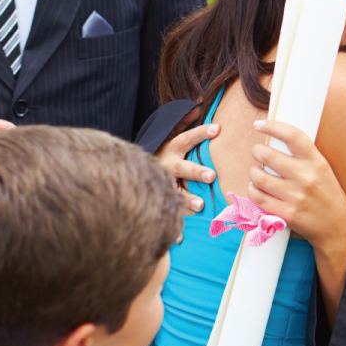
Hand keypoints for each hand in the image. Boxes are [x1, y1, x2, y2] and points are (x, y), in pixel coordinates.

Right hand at [154, 106, 217, 235]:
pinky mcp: (156, 204)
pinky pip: (164, 217)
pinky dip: (172, 230)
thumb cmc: (160, 156)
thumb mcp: (168, 138)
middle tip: (212, 175)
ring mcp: (159, 186)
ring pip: (173, 193)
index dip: (201, 133)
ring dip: (186, 200)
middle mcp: (164, 167)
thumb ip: (183, 124)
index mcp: (169, 150)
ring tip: (201, 206)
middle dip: (196, 171)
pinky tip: (180, 240)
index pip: (186, 139)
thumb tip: (198, 106)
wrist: (127, 176)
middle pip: (182, 168)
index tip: (218, 128)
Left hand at [248, 120, 345, 247]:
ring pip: (258, 177)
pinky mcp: (286, 214)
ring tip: (257, 173)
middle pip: (267, 155)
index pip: (292, 135)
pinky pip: (258, 197)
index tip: (260, 124)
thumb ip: (303, 156)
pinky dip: (253, 191)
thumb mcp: (323, 170)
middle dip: (257, 151)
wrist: (336, 228)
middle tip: (258, 152)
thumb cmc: (327, 195)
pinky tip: (258, 189)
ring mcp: (295, 197)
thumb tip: (275, 137)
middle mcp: (306, 177)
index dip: (273, 126)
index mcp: (317, 162)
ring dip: (253, 172)